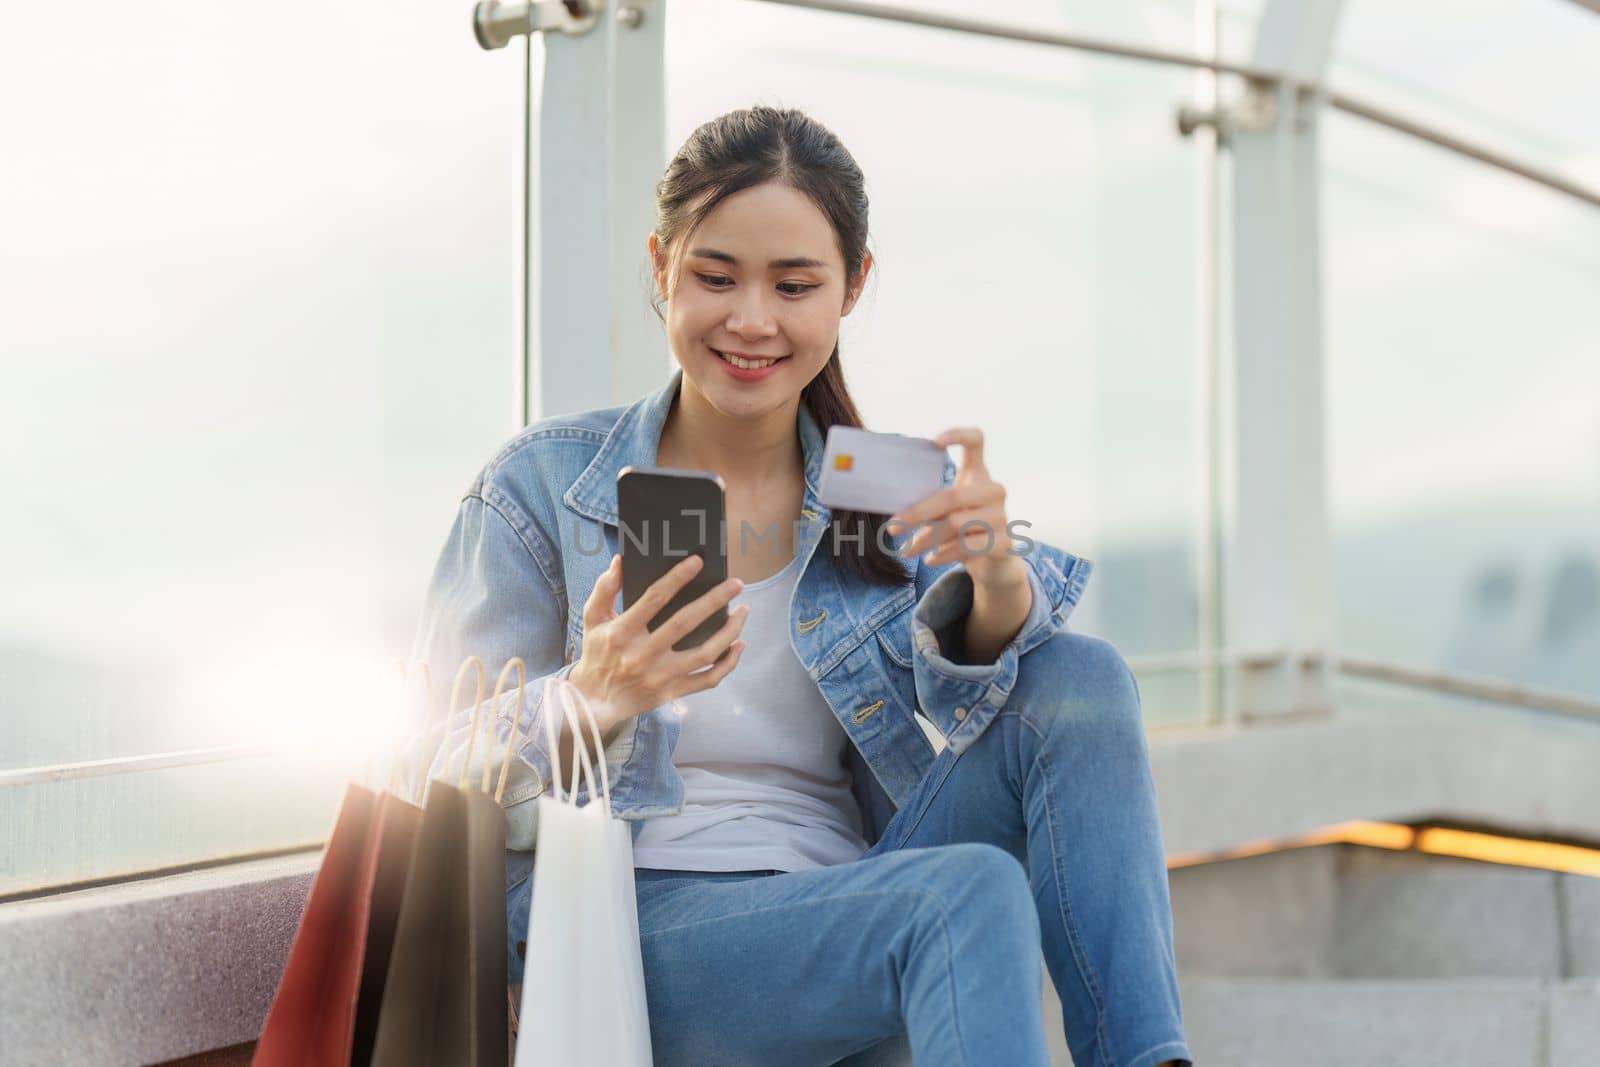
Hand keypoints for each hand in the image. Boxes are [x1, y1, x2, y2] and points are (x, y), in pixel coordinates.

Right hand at [569, 553, 748, 729]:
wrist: (595, 703)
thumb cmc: (597, 654)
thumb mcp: (593, 620)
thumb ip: (605, 589)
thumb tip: (620, 561)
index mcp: (623, 632)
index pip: (654, 599)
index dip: (677, 578)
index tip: (698, 562)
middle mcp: (643, 655)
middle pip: (685, 623)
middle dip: (714, 601)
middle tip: (736, 584)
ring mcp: (661, 676)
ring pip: (704, 653)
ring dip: (729, 631)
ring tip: (744, 611)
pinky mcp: (673, 692)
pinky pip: (708, 680)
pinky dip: (728, 664)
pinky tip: (739, 645)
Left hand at [887, 426, 1026, 592]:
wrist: (994, 560)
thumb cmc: (962, 527)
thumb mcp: (946, 510)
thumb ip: (928, 504)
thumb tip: (893, 517)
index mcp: (978, 473)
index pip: (976, 441)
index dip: (958, 435)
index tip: (935, 441)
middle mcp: (994, 490)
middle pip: (952, 496)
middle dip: (918, 513)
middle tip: (893, 527)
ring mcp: (1001, 516)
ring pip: (955, 524)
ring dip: (926, 539)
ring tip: (908, 550)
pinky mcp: (1003, 541)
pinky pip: (967, 546)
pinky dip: (943, 554)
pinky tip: (929, 559)